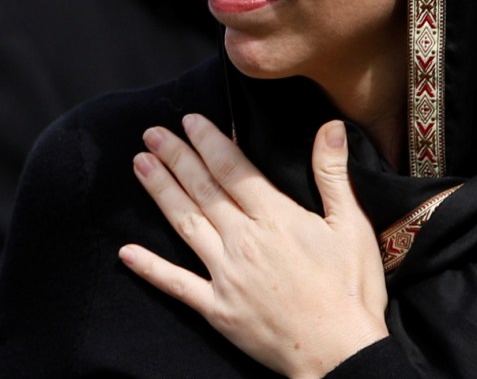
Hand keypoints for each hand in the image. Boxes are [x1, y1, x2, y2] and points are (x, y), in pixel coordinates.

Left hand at [118, 115, 387, 378]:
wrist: (342, 357)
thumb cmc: (351, 291)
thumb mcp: (351, 227)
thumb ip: (332, 175)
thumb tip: (330, 126)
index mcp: (275, 218)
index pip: (233, 169)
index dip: (208, 141)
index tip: (188, 120)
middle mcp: (243, 241)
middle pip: (203, 189)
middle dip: (176, 157)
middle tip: (152, 133)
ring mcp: (225, 275)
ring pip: (185, 224)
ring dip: (161, 192)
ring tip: (139, 165)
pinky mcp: (216, 308)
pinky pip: (177, 284)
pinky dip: (150, 268)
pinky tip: (125, 251)